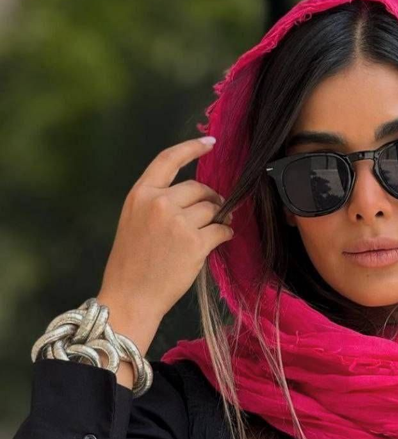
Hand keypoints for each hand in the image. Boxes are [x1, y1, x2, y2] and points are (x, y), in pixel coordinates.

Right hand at [99, 136, 234, 321]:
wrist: (130, 296)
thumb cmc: (132, 264)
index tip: (210, 143)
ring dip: (220, 216)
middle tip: (216, 211)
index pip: (169, 159)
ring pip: (211, 209)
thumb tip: (196, 196)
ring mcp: (177, 222)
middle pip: (198, 188)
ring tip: (218, 227)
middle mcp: (159, 202)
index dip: (192, 148)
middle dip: (211, 198)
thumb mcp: (134, 221)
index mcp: (140, 194)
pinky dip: (226, 232)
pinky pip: (221, 229)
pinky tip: (223, 237)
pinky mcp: (195, 243)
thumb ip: (158, 203)